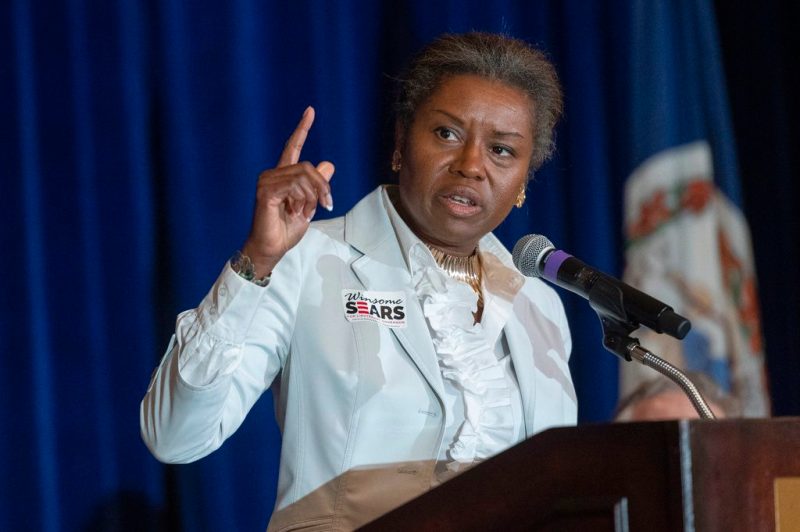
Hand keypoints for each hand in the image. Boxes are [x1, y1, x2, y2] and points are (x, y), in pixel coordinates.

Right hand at [241, 106, 334, 275]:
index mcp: (283, 176)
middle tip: (327, 204)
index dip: (302, 129)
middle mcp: (272, 174)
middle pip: (308, 167)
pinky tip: (297, 212)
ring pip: (304, 176)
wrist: (271, 248)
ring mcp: (267, 182)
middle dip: (323, 186)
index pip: (293, 147)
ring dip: (313, 197)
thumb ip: (318, 186)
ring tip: (306, 213)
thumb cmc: (286, 229)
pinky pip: (295, 186)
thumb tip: (329, 164)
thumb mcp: (310, 206)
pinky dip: (303, 200)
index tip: (310, 110)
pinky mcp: (266, 192)